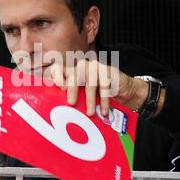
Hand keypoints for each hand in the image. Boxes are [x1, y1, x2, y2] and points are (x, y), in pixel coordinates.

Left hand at [50, 59, 165, 116]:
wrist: (123, 90)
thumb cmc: (99, 94)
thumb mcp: (83, 96)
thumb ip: (73, 97)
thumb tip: (60, 109)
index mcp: (72, 71)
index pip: (60, 69)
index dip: (57, 75)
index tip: (59, 87)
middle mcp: (82, 67)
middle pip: (74, 74)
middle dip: (72, 89)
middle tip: (71, 103)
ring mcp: (95, 67)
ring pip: (90, 82)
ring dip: (90, 99)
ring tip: (90, 113)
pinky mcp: (107, 70)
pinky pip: (104, 85)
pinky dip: (103, 100)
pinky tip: (104, 110)